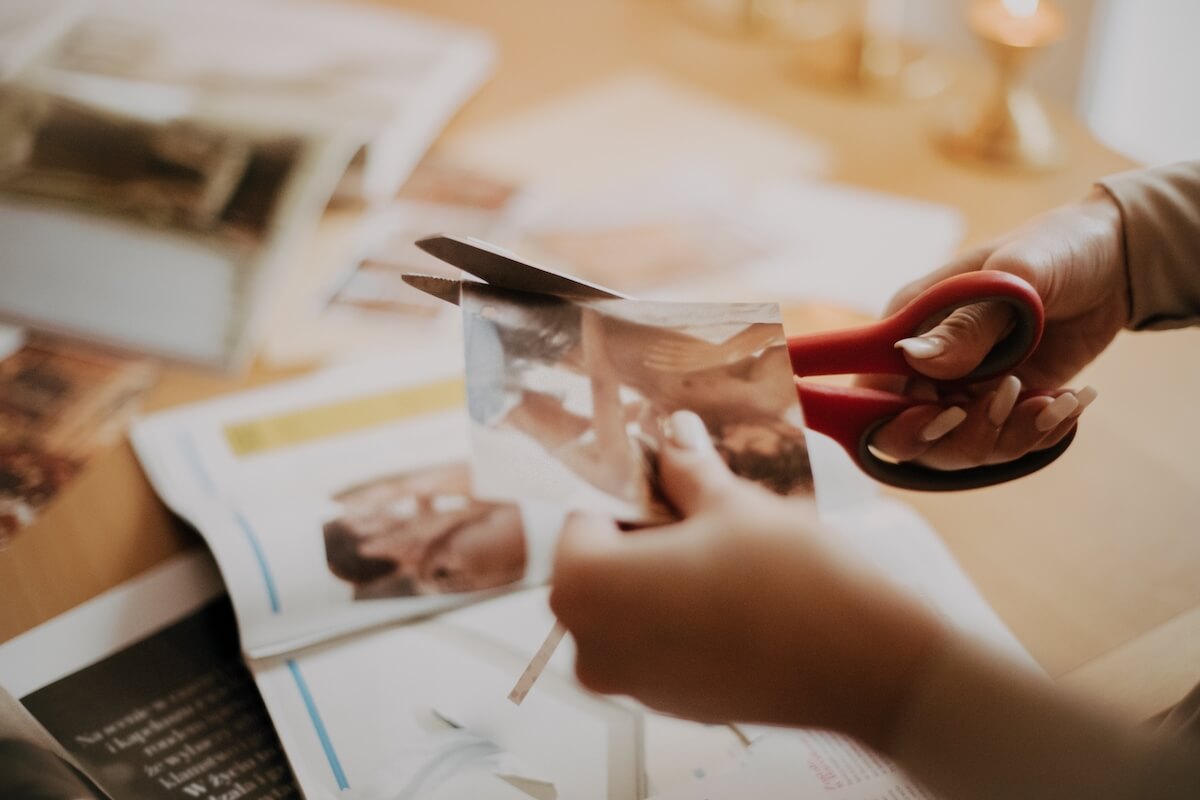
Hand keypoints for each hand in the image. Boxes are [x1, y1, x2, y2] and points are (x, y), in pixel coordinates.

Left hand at [549, 411, 943, 750]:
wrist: (862, 666)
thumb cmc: (796, 590)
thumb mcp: (730, 504)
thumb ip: (685, 468)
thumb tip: (672, 438)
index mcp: (586, 586)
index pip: (584, 514)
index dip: (627, 488)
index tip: (659, 472)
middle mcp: (592, 643)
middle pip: (599, 563)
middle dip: (643, 531)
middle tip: (697, 507)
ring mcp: (628, 681)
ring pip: (626, 603)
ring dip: (660, 571)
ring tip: (719, 549)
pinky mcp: (666, 703)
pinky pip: (652, 641)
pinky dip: (676, 613)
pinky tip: (728, 592)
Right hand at [864, 187, 1125, 469]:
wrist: (1114, 262)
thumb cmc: (1052, 250)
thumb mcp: (1013, 278)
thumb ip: (965, 324)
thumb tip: (913, 355)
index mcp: (910, 328)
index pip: (871, 390)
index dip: (893, 418)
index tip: (946, 414)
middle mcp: (927, 367)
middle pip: (913, 437)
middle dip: (961, 436)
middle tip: (1012, 399)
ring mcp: (965, 390)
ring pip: (962, 449)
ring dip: (1011, 436)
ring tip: (1059, 399)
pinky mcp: (1004, 406)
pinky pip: (1006, 444)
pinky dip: (1039, 433)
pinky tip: (1070, 401)